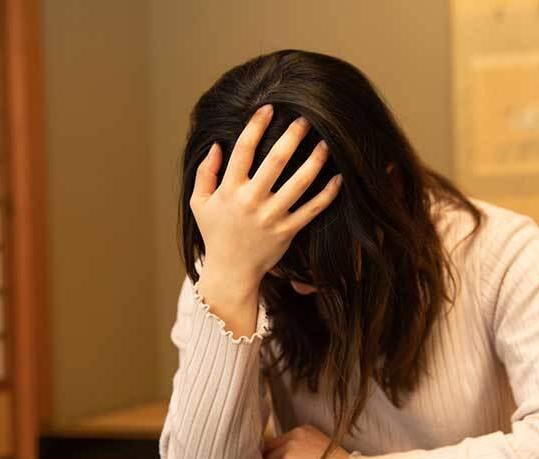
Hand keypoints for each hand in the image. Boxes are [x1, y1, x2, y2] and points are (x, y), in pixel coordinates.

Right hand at [192, 104, 343, 301]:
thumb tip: (217, 146)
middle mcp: (252, 201)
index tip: (269, 108)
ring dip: (315, 161)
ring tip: (325, 144)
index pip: (243, 150)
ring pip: (299, 184)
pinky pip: (312, 210)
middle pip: (276, 161)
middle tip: (306, 119)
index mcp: (229, 190)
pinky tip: (338, 179)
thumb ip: (205, 173)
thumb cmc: (216, 234)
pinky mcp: (288, 231)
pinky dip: (327, 194)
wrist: (231, 271)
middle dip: (292, 136)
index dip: (256, 126)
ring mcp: (272, 216)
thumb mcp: (199, 203)